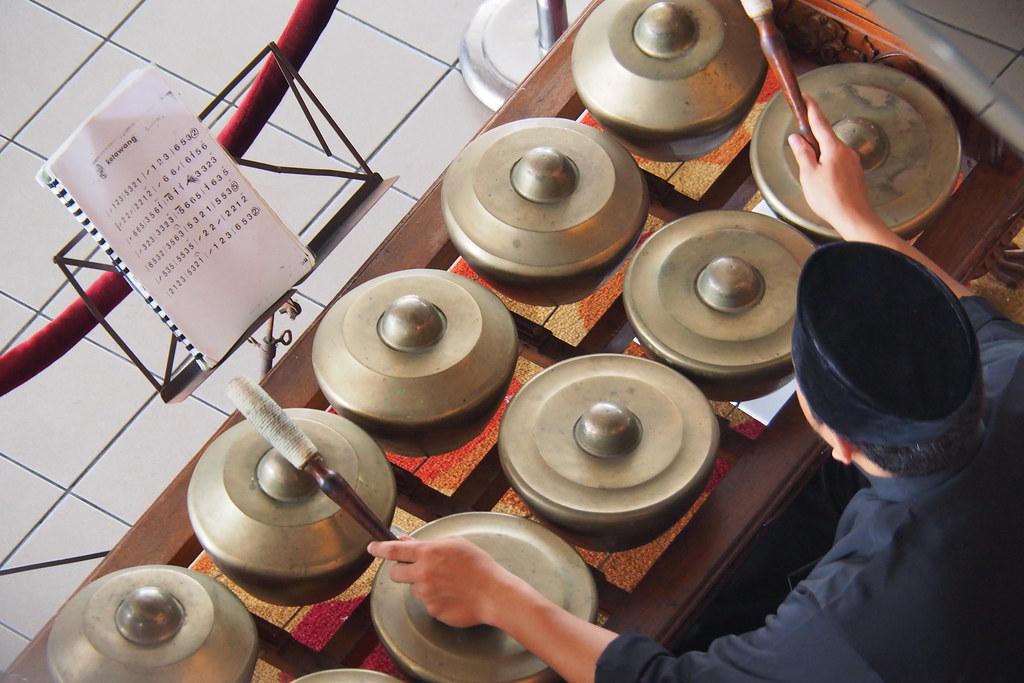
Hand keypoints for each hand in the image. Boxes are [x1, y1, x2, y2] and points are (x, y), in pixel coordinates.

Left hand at [368, 535, 515, 627]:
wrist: (493, 594)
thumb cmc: (479, 566)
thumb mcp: (455, 544)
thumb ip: (428, 543)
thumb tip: (406, 541)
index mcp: (428, 552)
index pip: (393, 550)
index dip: (379, 548)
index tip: (372, 548)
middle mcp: (423, 573)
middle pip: (394, 573)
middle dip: (401, 571)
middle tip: (416, 569)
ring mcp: (426, 593)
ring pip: (412, 588)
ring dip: (422, 585)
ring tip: (445, 583)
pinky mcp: (431, 610)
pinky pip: (426, 602)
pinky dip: (434, 598)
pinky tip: (451, 594)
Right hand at [787, 97, 882, 236]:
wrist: (854, 217)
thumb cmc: (830, 198)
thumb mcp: (808, 174)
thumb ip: (802, 153)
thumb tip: (796, 138)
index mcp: (834, 147)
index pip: (820, 122)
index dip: (811, 108)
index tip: (806, 97)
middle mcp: (846, 150)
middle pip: (826, 137)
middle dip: (812, 137)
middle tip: (799, 142)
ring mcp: (852, 162)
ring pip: (832, 151)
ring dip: (819, 153)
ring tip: (808, 170)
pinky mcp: (854, 173)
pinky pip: (838, 161)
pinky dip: (827, 163)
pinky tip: (821, 178)